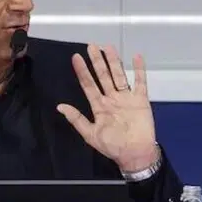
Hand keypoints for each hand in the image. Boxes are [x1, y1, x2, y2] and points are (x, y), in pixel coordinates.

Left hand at [57, 44, 160, 172]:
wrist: (135, 154)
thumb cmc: (113, 146)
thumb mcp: (91, 135)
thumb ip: (76, 119)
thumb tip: (60, 106)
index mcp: (99, 106)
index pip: (89, 85)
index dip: (82, 72)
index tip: (76, 58)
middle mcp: (111, 99)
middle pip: (103, 76)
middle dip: (97, 62)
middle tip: (91, 46)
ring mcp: (126, 98)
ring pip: (119, 75)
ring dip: (114, 62)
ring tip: (108, 48)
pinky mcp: (140, 100)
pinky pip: (140, 82)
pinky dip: (139, 70)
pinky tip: (136, 57)